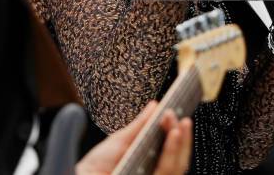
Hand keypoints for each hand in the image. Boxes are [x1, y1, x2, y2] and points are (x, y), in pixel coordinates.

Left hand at [76, 101, 192, 174]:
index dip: (178, 138)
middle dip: (180, 140)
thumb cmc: (93, 168)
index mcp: (147, 168)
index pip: (170, 156)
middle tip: (178, 116)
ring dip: (178, 146)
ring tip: (177, 124)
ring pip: (173, 170)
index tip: (180, 115)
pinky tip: (172, 137)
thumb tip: (155, 105)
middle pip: (175, 164)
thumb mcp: (119, 142)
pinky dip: (170, 156)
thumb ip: (138, 127)